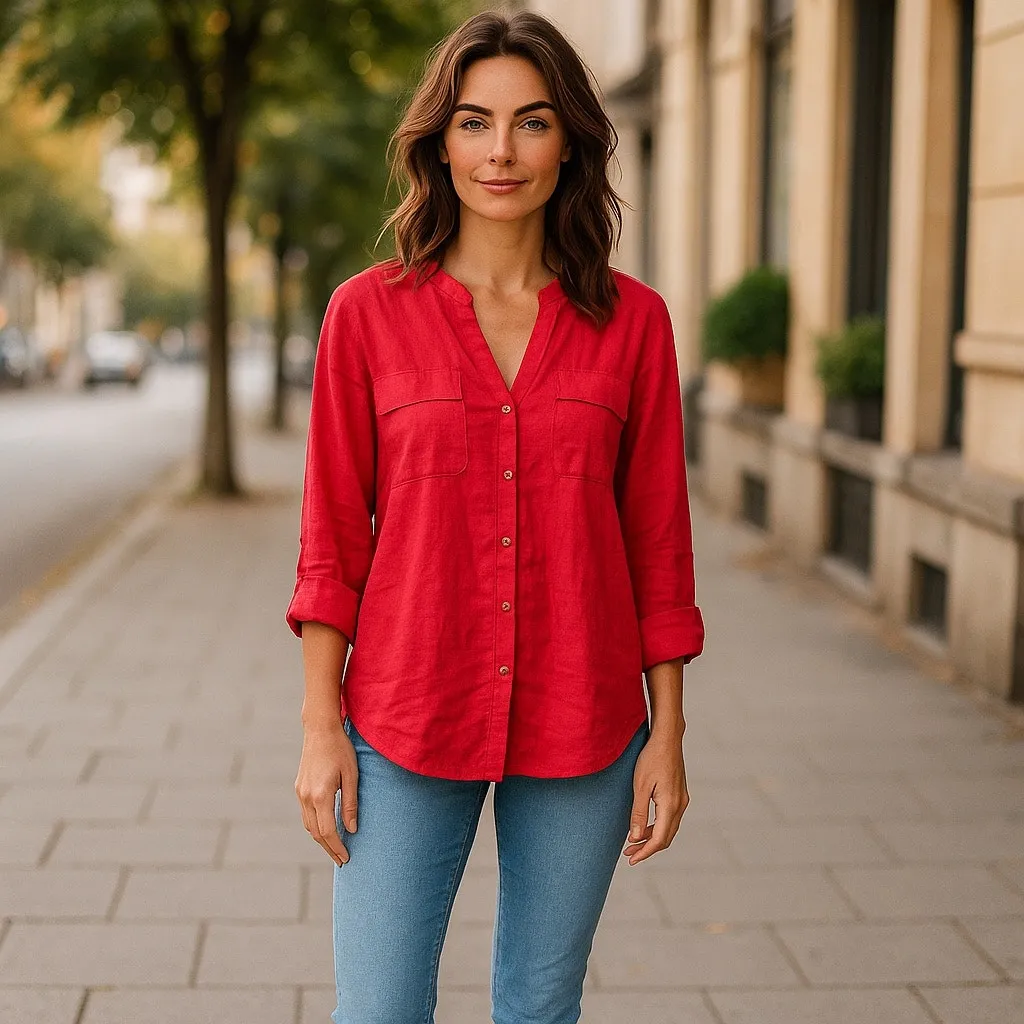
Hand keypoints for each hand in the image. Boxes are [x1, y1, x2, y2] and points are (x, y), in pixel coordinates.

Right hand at [295, 719, 357, 865]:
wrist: (320, 729)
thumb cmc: (340, 749)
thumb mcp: (352, 776)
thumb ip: (351, 804)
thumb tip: (352, 829)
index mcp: (320, 795)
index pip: (327, 831)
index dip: (337, 847)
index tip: (346, 858)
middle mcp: (306, 797)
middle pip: (316, 833)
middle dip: (329, 848)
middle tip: (342, 860)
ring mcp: (300, 792)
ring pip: (308, 825)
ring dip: (321, 839)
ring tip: (335, 848)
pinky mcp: (299, 788)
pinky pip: (306, 814)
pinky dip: (315, 826)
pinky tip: (326, 828)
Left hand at [623, 724, 688, 864]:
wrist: (667, 738)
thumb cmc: (651, 758)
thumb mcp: (640, 785)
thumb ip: (638, 812)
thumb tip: (636, 837)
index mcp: (671, 805)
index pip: (659, 839)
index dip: (645, 852)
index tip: (631, 859)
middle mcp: (680, 805)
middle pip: (666, 837)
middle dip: (647, 848)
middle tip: (628, 853)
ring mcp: (682, 799)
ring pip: (668, 828)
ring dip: (652, 838)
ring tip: (633, 842)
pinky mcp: (679, 793)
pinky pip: (670, 818)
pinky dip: (657, 827)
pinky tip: (644, 826)